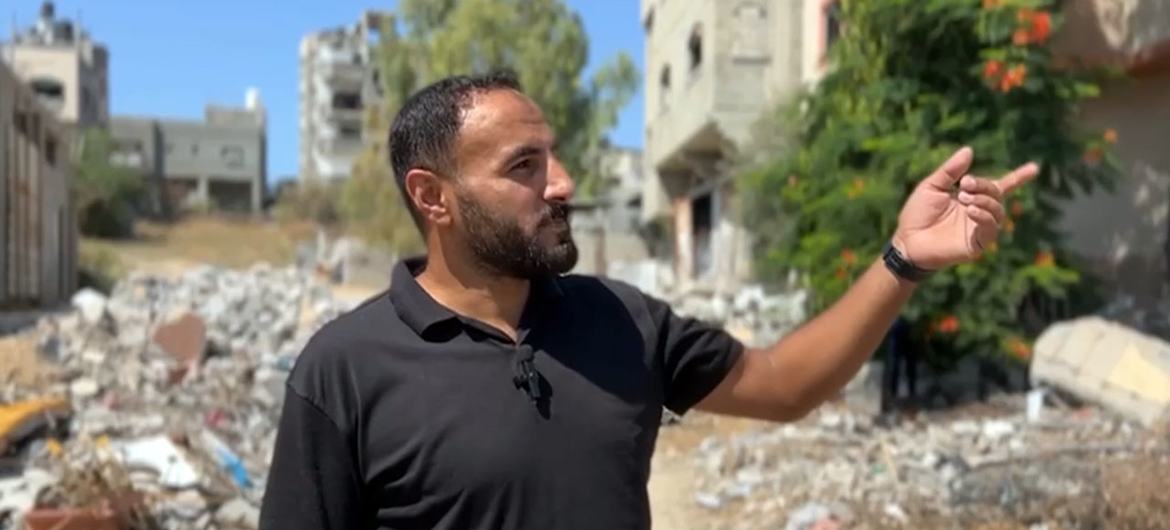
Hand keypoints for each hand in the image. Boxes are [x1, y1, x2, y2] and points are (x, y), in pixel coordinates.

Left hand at [892, 147, 1037, 269]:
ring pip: (997, 211)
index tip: (1035, 167)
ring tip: (965, 198)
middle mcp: (979, 212)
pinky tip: (971, 211)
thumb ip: (950, 171)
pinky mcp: (977, 244)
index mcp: (971, 197)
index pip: (1000, 186)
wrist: (907, 241)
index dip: (1018, 177)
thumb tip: (969, 150)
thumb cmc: (917, 214)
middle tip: (964, 183)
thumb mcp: (931, 186)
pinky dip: (984, 216)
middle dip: (984, 186)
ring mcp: (979, 229)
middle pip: (996, 194)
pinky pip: (990, 229)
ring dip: (984, 201)